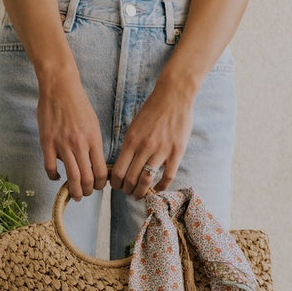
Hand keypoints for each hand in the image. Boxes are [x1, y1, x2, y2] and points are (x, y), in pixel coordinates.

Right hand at [37, 72, 107, 200]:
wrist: (60, 87)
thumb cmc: (78, 105)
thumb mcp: (93, 125)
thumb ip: (94, 145)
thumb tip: (93, 164)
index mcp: (94, 140)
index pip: (101, 172)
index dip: (101, 185)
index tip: (98, 186)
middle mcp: (79, 145)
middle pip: (87, 179)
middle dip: (88, 192)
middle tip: (85, 194)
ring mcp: (62, 145)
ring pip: (71, 178)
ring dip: (74, 191)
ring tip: (75, 194)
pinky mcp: (47, 143)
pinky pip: (50, 168)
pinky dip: (54, 177)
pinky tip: (57, 176)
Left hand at [110, 78, 194, 198]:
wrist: (174, 96)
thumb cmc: (153, 110)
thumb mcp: (134, 126)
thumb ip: (129, 145)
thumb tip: (122, 164)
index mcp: (131, 141)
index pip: (118, 171)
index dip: (116, 184)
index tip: (117, 186)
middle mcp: (144, 148)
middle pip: (130, 179)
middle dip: (127, 190)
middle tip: (128, 192)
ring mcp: (161, 151)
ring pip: (147, 180)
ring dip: (141, 192)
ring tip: (140, 194)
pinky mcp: (176, 152)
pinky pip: (168, 176)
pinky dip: (161, 187)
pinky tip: (157, 188)